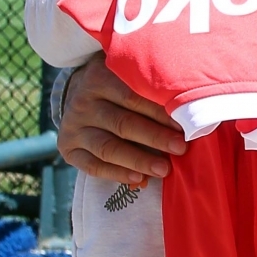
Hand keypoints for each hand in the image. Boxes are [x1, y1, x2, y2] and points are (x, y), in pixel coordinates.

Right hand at [57, 54, 186, 182]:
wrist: (79, 92)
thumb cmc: (120, 86)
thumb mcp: (130, 76)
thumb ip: (153, 90)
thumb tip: (189, 112)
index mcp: (101, 77)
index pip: (134, 96)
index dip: (161, 112)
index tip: (186, 124)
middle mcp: (83, 100)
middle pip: (123, 123)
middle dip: (155, 138)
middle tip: (181, 148)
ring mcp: (73, 125)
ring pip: (108, 147)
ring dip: (138, 160)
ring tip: (164, 170)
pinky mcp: (67, 147)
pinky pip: (92, 166)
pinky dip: (116, 174)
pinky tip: (138, 180)